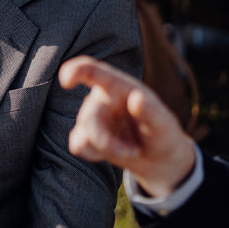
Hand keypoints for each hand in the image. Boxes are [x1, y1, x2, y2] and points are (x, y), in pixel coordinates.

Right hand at [57, 56, 196, 197]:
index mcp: (120, 86)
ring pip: (83, 135)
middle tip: (134, 151)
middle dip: (106, 141)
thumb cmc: (162, 133)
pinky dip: (96, 155)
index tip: (66, 79)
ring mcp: (93, 116)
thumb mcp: (163, 124)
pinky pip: (78, 145)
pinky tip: (116, 153)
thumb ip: (150, 111)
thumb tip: (136, 97)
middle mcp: (102, 98)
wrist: (158, 157)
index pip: (94, 71)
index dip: (77, 70)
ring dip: (107, 149)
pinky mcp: (87, 134)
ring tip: (131, 150)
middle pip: (88, 117)